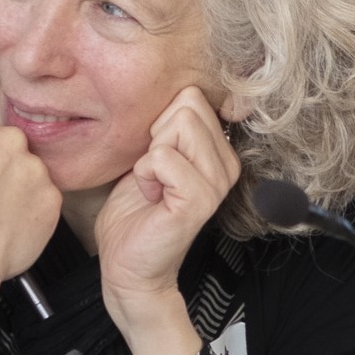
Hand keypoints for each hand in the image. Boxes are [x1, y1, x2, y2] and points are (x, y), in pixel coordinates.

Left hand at [94, 87, 239, 354]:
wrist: (128, 265)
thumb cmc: (135, 211)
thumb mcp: (151, 155)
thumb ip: (168, 125)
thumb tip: (175, 89)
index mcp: (219, 151)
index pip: (193, 97)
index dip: (161, 122)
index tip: (157, 157)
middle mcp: (226, 164)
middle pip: (187, 106)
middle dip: (156, 134)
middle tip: (153, 173)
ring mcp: (216, 183)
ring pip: (177, 126)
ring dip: (149, 156)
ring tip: (153, 185)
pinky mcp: (199, 200)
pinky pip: (162, 158)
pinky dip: (144, 174)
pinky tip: (151, 198)